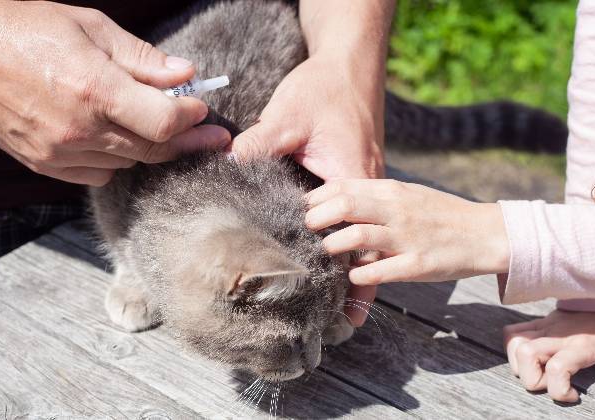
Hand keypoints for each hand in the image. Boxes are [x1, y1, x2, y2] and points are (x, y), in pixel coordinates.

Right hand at [0, 1, 229, 185]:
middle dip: (186, 140)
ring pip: (128, 164)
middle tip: (207, 133)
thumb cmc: (26, 29)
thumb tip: (186, 75)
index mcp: (95, 90)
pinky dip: (115, 160)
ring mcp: (60, 153)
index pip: (165, 122)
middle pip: (154, 149)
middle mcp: (80, 129)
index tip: (203, 109)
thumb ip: (143, 57)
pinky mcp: (44, 165)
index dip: (193, 117)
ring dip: (149, 147)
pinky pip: (98, 176)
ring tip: (153, 125)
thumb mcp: (91, 26)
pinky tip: (114, 138)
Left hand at [229, 53, 384, 324]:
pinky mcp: (358, 175)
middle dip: (353, 283)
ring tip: (340, 306)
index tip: (328, 304)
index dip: (344, 274)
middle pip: (364, 244)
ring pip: (365, 234)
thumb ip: (258, 146)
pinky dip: (349, 241)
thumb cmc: (323, 88)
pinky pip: (359, 218)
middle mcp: (368, 186)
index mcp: (353, 177)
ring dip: (355, 267)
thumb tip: (226, 171)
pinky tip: (335, 258)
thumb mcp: (287, 116)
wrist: (350, 63)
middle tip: (336, 322)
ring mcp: (367, 182)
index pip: (352, 236)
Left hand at [305, 179, 510, 284]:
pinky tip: (353, 275)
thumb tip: (338, 199)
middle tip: (306, 228)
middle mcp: (397, 210)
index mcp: (392, 191)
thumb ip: (375, 197)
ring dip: (334, 246)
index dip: (316, 197)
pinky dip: (360, 274)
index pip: (343, 186)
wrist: (486, 233)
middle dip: (317, 217)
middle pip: (345, 205)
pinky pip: (381, 270)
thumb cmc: (440, 214)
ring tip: (326, 251)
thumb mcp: (407, 195)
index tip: (303, 209)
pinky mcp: (418, 264)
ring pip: (358, 237)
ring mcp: (407, 237)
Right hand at [503, 310, 594, 401]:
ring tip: (538, 371)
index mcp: (583, 345)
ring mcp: (548, 325)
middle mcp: (560, 334)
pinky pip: (514, 330)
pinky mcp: (542, 320)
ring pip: (513, 341)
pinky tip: (532, 356)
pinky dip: (514, 347)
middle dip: (531, 378)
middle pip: (525, 353)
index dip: (559, 391)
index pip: (556, 369)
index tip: (573, 395)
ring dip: (519, 363)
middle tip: (550, 383)